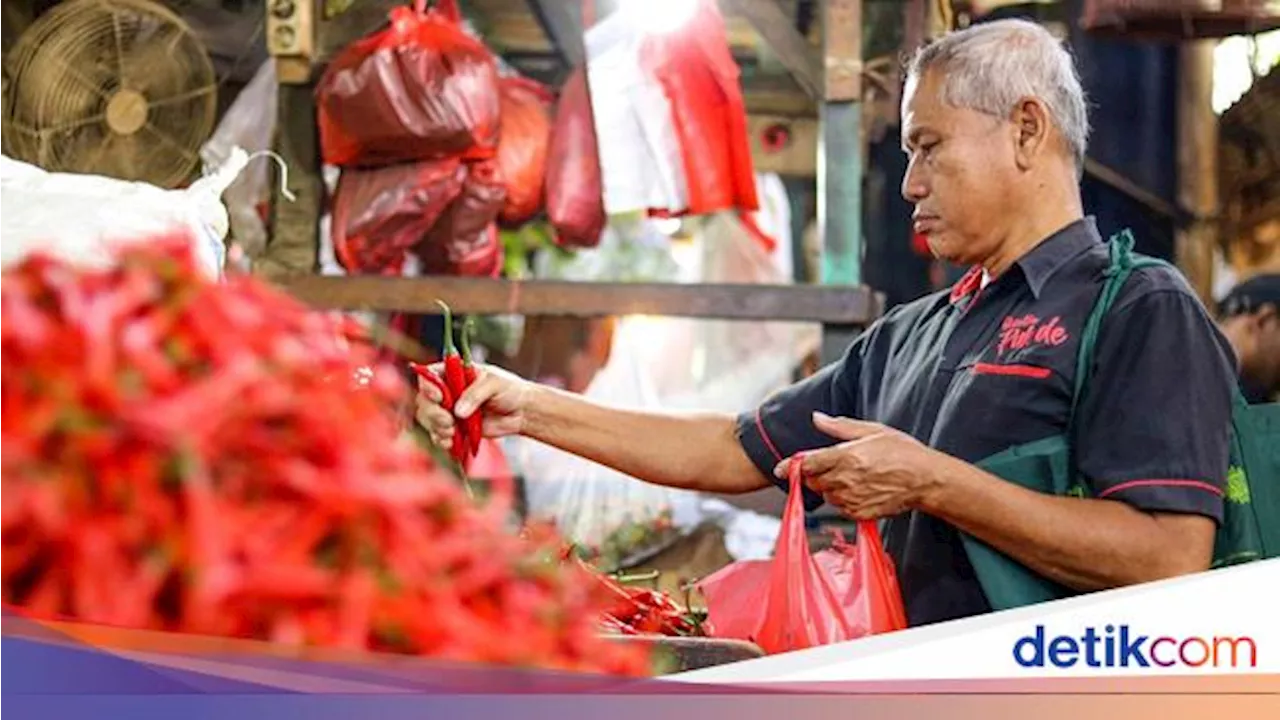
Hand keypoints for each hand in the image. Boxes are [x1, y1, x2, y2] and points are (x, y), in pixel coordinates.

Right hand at [414, 362, 532, 446]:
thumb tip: (458, 411)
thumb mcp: (494, 384)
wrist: (521, 412)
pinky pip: (438, 435)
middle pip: (424, 400)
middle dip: (433, 413)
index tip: (439, 397)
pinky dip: (441, 440)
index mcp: (454, 372)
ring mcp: (449, 410)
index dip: (428, 387)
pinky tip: (452, 442)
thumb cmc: (510, 390)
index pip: (429, 375)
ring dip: (437, 428)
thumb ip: (475, 394)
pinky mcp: (455, 427)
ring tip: (453, 432)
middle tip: (448, 421)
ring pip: (428, 419)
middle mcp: (447, 390)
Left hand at [773, 412, 948, 519]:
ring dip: (829, 487)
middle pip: (812, 481)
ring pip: (825, 495)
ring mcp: (852, 499)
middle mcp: (845, 480)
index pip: (807, 464)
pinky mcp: (860, 514)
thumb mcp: (871, 431)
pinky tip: (860, 489)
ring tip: (852, 477)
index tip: (780, 468)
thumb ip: (839, 427)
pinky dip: (843, 500)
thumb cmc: (902, 451)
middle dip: (814, 475)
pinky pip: (840, 508)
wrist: (925, 480)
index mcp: (845, 456)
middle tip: (831, 466)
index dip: (790, 466)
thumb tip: (816, 418)